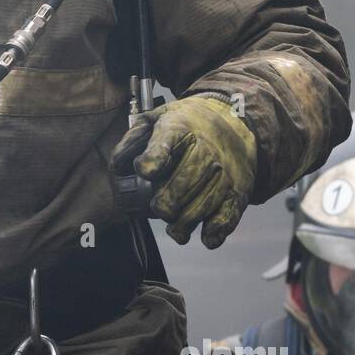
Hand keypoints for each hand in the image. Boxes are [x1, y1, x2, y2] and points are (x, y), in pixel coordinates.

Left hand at [111, 95, 256, 248]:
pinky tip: (206, 236)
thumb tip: (117, 168)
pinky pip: (229, 212)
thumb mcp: (156, 119)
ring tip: (175, 230)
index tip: (145, 171)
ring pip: (205, 202)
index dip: (154, 160)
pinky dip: (217, 228)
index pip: (165, 145)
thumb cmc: (186, 125)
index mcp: (179, 129)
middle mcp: (205, 150)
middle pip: (184, 180)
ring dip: (187, 222)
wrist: (235, 120)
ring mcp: (224, 171)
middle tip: (160, 208)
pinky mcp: (237, 190)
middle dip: (167, 201)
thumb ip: (132, 141)